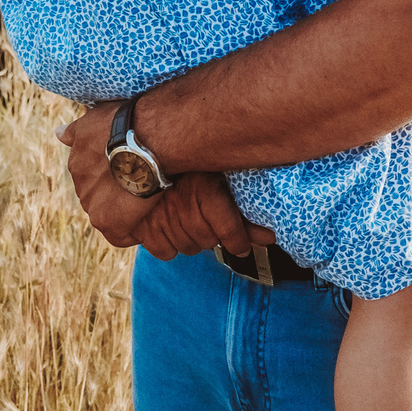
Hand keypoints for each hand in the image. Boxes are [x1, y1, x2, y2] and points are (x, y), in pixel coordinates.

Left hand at [55, 103, 165, 248]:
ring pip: (111, 215)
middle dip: (117, 193)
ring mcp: (94, 207)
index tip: (128, 169)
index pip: (93, 175)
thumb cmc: (124, 125)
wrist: (145, 139)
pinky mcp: (111, 223)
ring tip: (147, 202)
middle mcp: (81, 187)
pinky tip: (146, 221)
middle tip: (140, 185)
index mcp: (78, 164)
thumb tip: (57, 133)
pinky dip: (133, 232)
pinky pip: (122, 235)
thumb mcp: (93, 121)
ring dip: (126, 211)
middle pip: (101, 197)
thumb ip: (74, 131)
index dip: (113, 174)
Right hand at [140, 172, 274, 261]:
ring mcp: (159, 215)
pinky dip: (170, 245)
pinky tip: (173, 228)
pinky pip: (165, 252)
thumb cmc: (196, 172)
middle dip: (212, 235)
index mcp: (204, 187)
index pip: (226, 229)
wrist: (153, 158)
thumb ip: (246, 215)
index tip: (241, 246)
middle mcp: (181, 201)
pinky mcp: (141, 226)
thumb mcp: (224, 186)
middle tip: (210, 223)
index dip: (238, 241)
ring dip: (193, 239)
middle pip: (207, 241)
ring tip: (191, 223)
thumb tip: (270, 238)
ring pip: (187, 248)